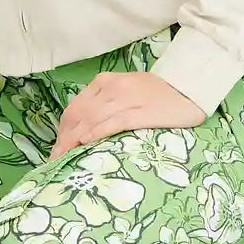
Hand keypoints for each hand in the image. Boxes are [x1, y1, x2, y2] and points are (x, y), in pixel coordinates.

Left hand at [48, 70, 205, 159]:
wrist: (189, 87)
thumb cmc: (157, 93)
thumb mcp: (125, 92)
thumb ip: (105, 103)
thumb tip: (84, 129)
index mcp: (104, 82)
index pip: (74, 108)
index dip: (62, 130)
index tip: (56, 150)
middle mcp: (111, 88)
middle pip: (78, 115)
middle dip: (63, 139)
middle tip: (55, 161)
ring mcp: (125, 99)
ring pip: (90, 120)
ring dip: (74, 141)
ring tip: (64, 159)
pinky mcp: (139, 112)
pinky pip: (112, 122)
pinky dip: (96, 132)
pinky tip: (86, 144)